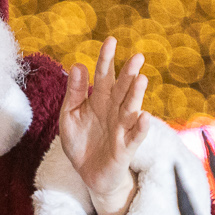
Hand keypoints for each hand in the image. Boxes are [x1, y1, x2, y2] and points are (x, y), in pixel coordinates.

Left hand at [58, 37, 152, 214]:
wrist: (88, 174)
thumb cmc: (81, 142)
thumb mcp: (70, 116)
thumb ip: (74, 93)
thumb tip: (77, 64)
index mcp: (99, 99)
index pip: (104, 75)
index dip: (106, 59)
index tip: (110, 40)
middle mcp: (114, 110)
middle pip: (122, 89)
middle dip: (128, 73)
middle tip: (136, 56)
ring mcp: (121, 128)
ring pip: (131, 108)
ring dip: (136, 95)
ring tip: (141, 79)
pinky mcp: (125, 148)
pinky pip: (134, 136)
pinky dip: (140, 128)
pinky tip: (144, 117)